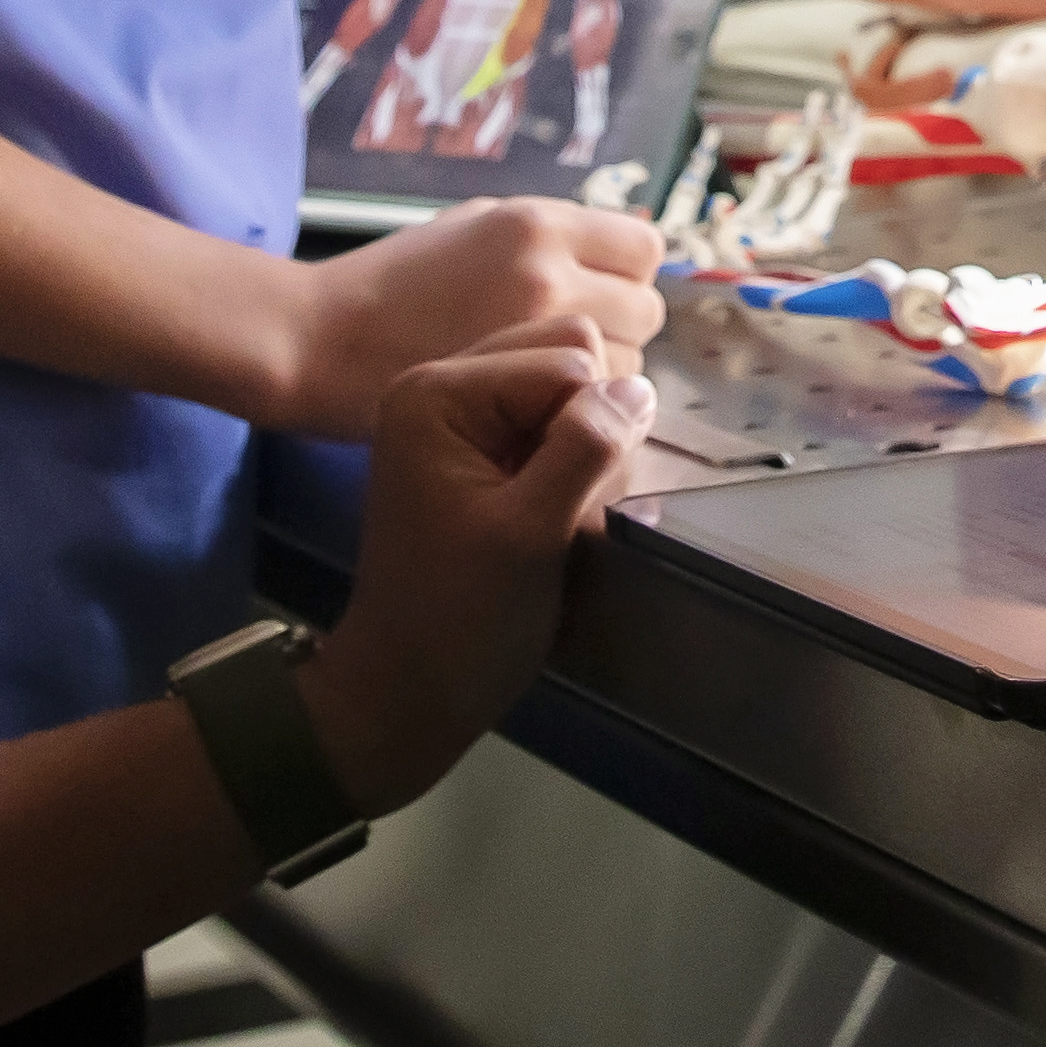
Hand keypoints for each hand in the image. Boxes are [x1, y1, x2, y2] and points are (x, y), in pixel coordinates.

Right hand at [273, 194, 658, 434]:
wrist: (321, 342)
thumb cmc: (393, 282)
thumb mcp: (471, 226)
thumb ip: (547, 234)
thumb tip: (614, 243)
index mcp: (536, 224)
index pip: (645, 247)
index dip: (629, 274)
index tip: (604, 293)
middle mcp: (547, 274)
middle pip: (646, 310)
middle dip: (622, 328)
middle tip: (573, 344)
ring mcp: (535, 340)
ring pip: (628, 367)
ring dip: (603, 376)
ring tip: (551, 381)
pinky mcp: (517, 400)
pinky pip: (589, 409)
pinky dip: (575, 412)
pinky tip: (536, 409)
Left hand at [303, 334, 653, 805]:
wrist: (406, 690)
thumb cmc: (461, 620)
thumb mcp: (530, 534)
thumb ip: (584, 450)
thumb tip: (639, 388)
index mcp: (437, 391)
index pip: (565, 361)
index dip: (592, 428)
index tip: (565, 506)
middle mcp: (441, 384)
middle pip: (566, 355)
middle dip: (589, 426)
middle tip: (561, 504)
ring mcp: (457, 415)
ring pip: (567, 387)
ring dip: (582, 446)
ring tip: (552, 514)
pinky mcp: (475, 447)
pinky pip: (550, 420)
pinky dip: (567, 461)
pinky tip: (548, 511)